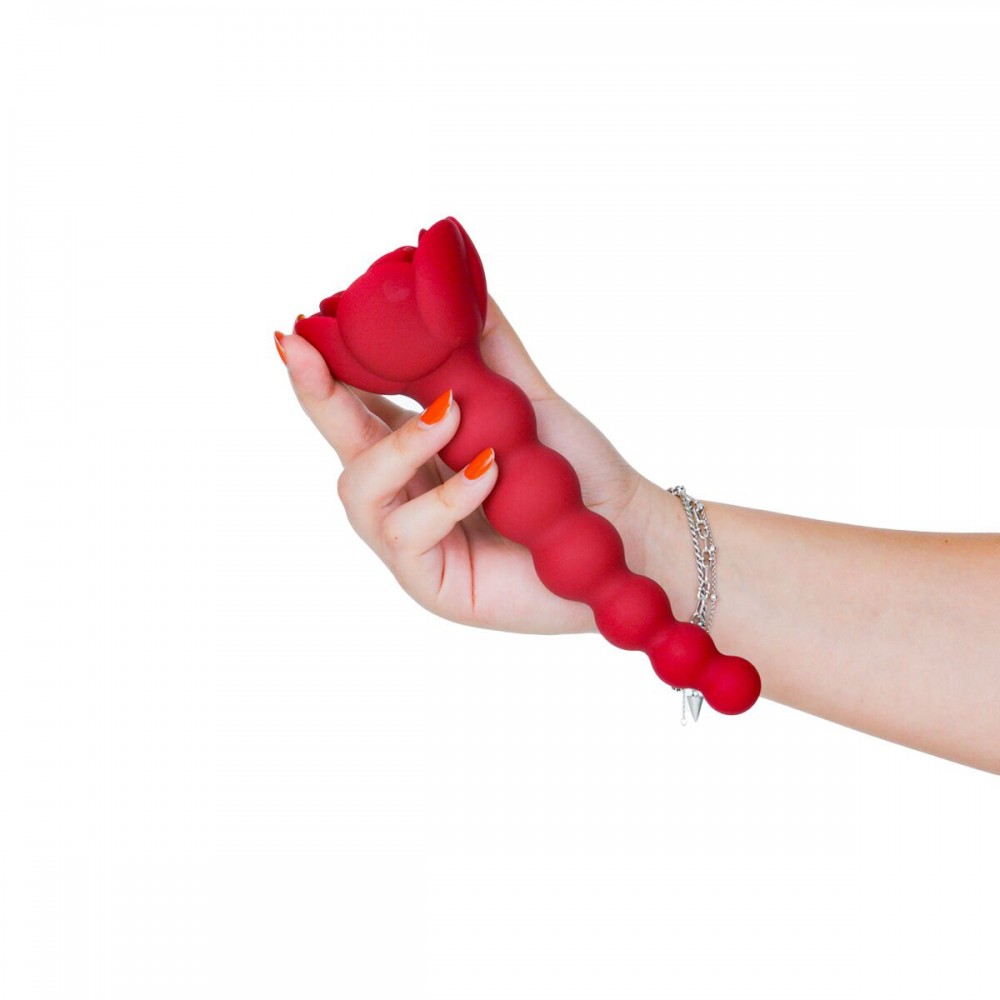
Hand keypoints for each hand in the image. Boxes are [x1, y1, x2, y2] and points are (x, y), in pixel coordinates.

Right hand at [277, 294, 662, 634]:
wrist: (620, 533)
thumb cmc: (572, 472)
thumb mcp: (524, 398)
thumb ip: (485, 344)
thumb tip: (449, 275)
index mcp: (416, 447)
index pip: (354, 403)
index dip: (319, 369)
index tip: (293, 330)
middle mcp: (404, 491)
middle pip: (341, 444)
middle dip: (320, 395)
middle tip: (305, 349)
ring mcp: (411, 540)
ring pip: (361, 492)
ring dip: (398, 445)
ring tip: (450, 413)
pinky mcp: (431, 582)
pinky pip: (410, 536)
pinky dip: (446, 499)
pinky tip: (488, 473)